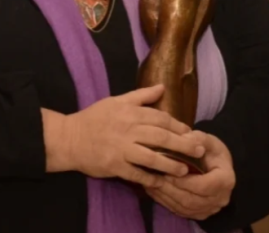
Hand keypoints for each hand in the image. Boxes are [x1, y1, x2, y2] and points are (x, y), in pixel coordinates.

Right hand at [64, 85, 205, 186]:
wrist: (69, 138)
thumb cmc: (95, 118)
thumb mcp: (117, 101)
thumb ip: (141, 96)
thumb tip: (162, 87)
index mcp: (131, 113)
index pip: (161, 119)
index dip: (178, 126)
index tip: (191, 132)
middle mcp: (129, 130)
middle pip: (162, 138)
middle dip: (183, 144)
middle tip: (199, 150)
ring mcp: (122, 149)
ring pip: (152, 157)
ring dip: (171, 164)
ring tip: (185, 170)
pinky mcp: (114, 166)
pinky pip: (136, 174)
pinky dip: (149, 178)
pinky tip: (161, 182)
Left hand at [146, 131, 235, 220]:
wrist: (217, 165)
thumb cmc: (212, 152)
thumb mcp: (208, 140)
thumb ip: (196, 139)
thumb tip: (182, 139)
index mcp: (226, 180)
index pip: (203, 186)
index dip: (183, 181)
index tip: (167, 172)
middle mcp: (220, 199)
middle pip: (191, 199)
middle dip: (170, 189)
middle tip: (154, 177)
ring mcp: (209, 209)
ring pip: (183, 207)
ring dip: (165, 196)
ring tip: (151, 182)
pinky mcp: (198, 214)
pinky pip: (180, 211)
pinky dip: (165, 201)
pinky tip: (154, 190)